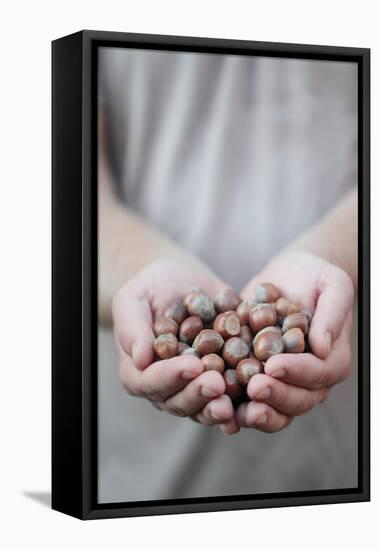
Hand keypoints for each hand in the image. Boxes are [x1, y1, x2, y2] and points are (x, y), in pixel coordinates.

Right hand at [112, 259, 238, 429]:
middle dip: (198, 394)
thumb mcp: (134, 298)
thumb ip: (133, 327)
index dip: (171, 376)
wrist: (183, 280)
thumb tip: (140, 359)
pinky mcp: (222, 381)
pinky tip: (256, 401)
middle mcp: (167, 387)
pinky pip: (231, 398)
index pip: (150, 381)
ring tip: (233, 402)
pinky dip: (243, 403)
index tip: (192, 365)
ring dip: (218, 407)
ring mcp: (195, 388)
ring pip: (204, 407)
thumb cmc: (151, 287)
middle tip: (217, 383)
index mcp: (139, 371)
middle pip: (178, 401)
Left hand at [235, 252, 353, 432]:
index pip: (319, 373)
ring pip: (274, 410)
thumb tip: (322, 346)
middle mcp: (309, 379)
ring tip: (236, 411)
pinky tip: (217, 407)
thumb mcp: (333, 283)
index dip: (297, 372)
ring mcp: (282, 383)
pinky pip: (247, 401)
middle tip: (253, 387)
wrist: (288, 275)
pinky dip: (233, 408)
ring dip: (257, 414)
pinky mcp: (256, 378)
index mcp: (331, 359)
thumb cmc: (315, 275)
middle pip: (298, 400)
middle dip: (275, 396)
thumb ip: (333, 312)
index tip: (274, 365)